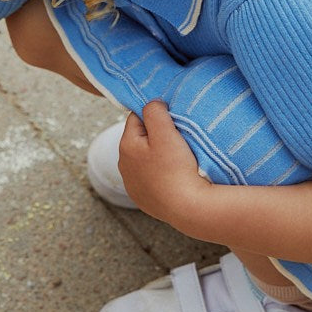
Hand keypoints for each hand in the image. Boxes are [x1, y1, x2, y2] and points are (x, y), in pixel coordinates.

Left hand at [117, 101, 209, 232]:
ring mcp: (133, 185)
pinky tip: (174, 177)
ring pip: (145, 159)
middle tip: (178, 141)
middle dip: (156, 136)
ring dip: (158, 156)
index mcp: (125, 146)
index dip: (155, 117)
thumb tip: (151, 104)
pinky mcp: (143, 199)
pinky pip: (151, 178)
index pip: (136, 118)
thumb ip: (155, 111)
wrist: (188, 208)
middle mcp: (124, 165)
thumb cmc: (177, 168)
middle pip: (140, 139)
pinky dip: (160, 174)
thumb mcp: (165, 131)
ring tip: (178, 160)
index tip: (172, 124)